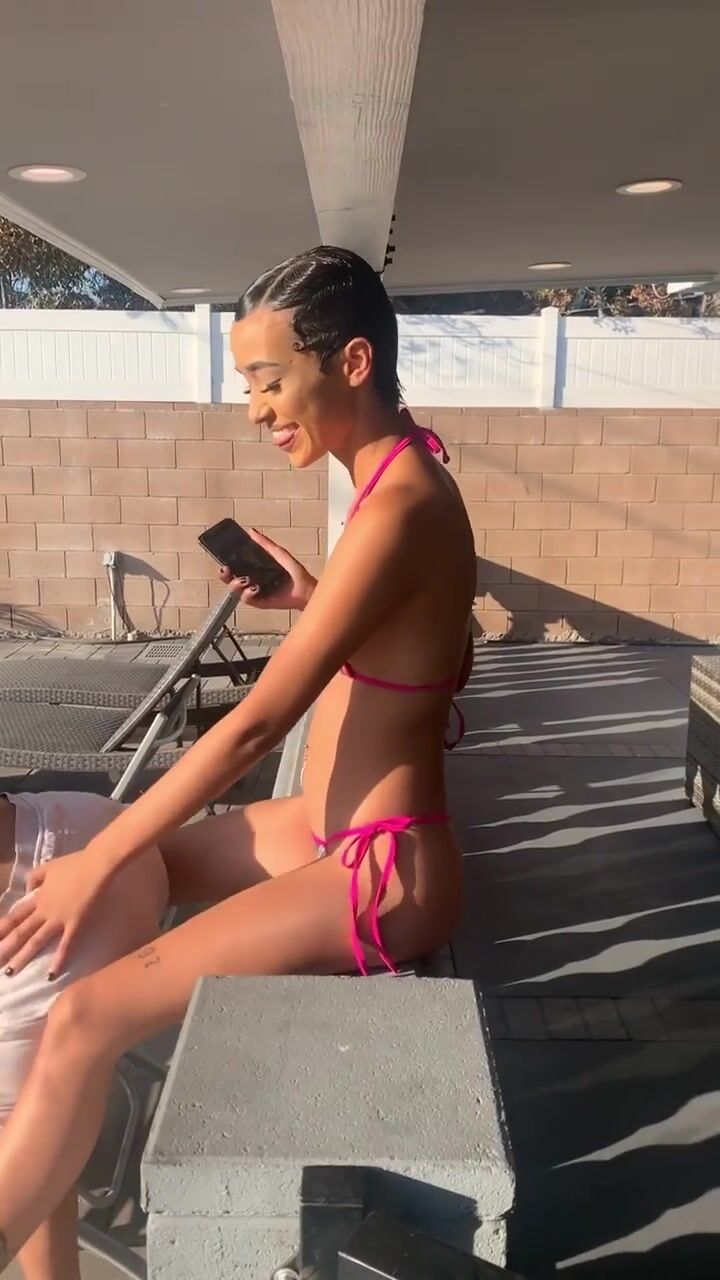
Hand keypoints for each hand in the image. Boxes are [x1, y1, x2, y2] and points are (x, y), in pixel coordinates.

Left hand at [0, 846, 114, 977]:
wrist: (96, 864)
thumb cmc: (74, 864)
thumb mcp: (48, 867)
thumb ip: (34, 878)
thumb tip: (27, 890)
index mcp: (37, 897)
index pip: (14, 917)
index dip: (1, 930)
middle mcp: (44, 911)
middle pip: (20, 932)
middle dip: (5, 949)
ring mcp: (59, 919)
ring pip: (36, 941)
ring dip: (22, 958)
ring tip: (10, 973)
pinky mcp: (76, 924)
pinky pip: (66, 945)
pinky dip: (58, 960)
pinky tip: (51, 974)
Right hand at [219, 527, 316, 610]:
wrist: (307, 589)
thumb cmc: (295, 573)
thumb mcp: (279, 554)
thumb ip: (266, 544)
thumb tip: (252, 531)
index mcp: (254, 569)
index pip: (235, 566)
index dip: (226, 563)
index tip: (223, 557)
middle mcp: (252, 581)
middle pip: (230, 579)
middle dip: (224, 575)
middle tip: (226, 569)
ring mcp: (255, 592)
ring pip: (235, 590)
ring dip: (235, 584)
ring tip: (244, 579)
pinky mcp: (260, 602)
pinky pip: (247, 599)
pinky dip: (248, 594)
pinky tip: (255, 588)